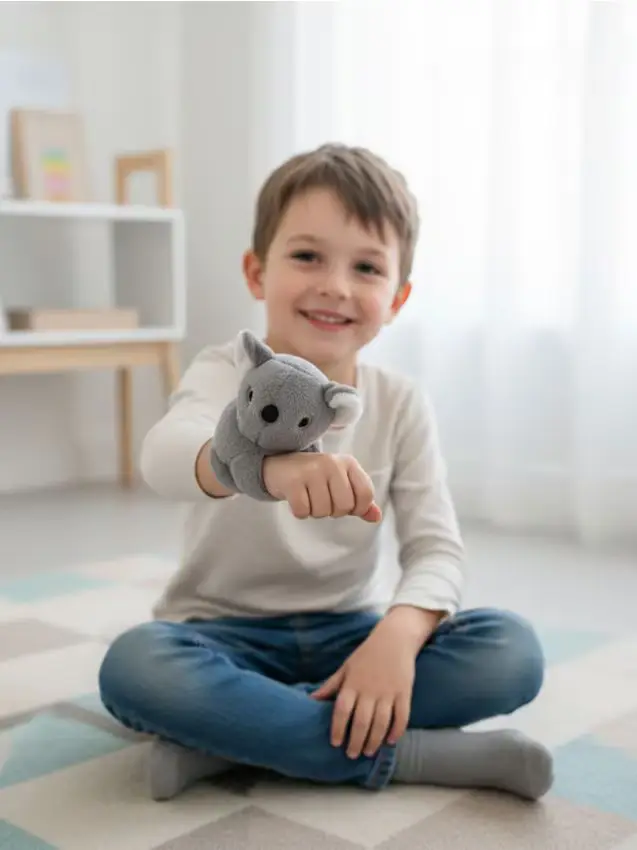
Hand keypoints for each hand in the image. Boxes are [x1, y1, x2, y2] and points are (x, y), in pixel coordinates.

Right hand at [263, 452, 381, 521]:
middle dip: (334, 511)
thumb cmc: (316, 478)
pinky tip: (297, 499)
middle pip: (344, 507)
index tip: (346, 505)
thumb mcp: (341, 483)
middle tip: (323, 500)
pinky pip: (303, 511)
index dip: (358, 508)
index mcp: (348, 463)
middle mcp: (332, 463)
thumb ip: (360, 500)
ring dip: (315, 512)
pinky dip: (300, 512)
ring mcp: (311, 470)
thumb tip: (376, 517)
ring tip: (309, 497)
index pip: (366, 494)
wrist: (279, 465)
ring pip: (323, 511)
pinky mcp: (293, 480)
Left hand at [312, 620, 415, 758]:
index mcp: (352, 684)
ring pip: (381, 723)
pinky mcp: (404, 693)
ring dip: (374, 741)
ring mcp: (388, 692)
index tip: (335, 743)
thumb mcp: (345, 668)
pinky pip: (402, 717)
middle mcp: (369, 690)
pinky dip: (397, 731)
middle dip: (356, 742)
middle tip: (351, 754)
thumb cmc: (366, 655)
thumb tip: (311, 699)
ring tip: (368, 752)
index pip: (342, 710)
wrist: (394, 639)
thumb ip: (331, 686)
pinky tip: (390, 741)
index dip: (338, 728)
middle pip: (362, 722)